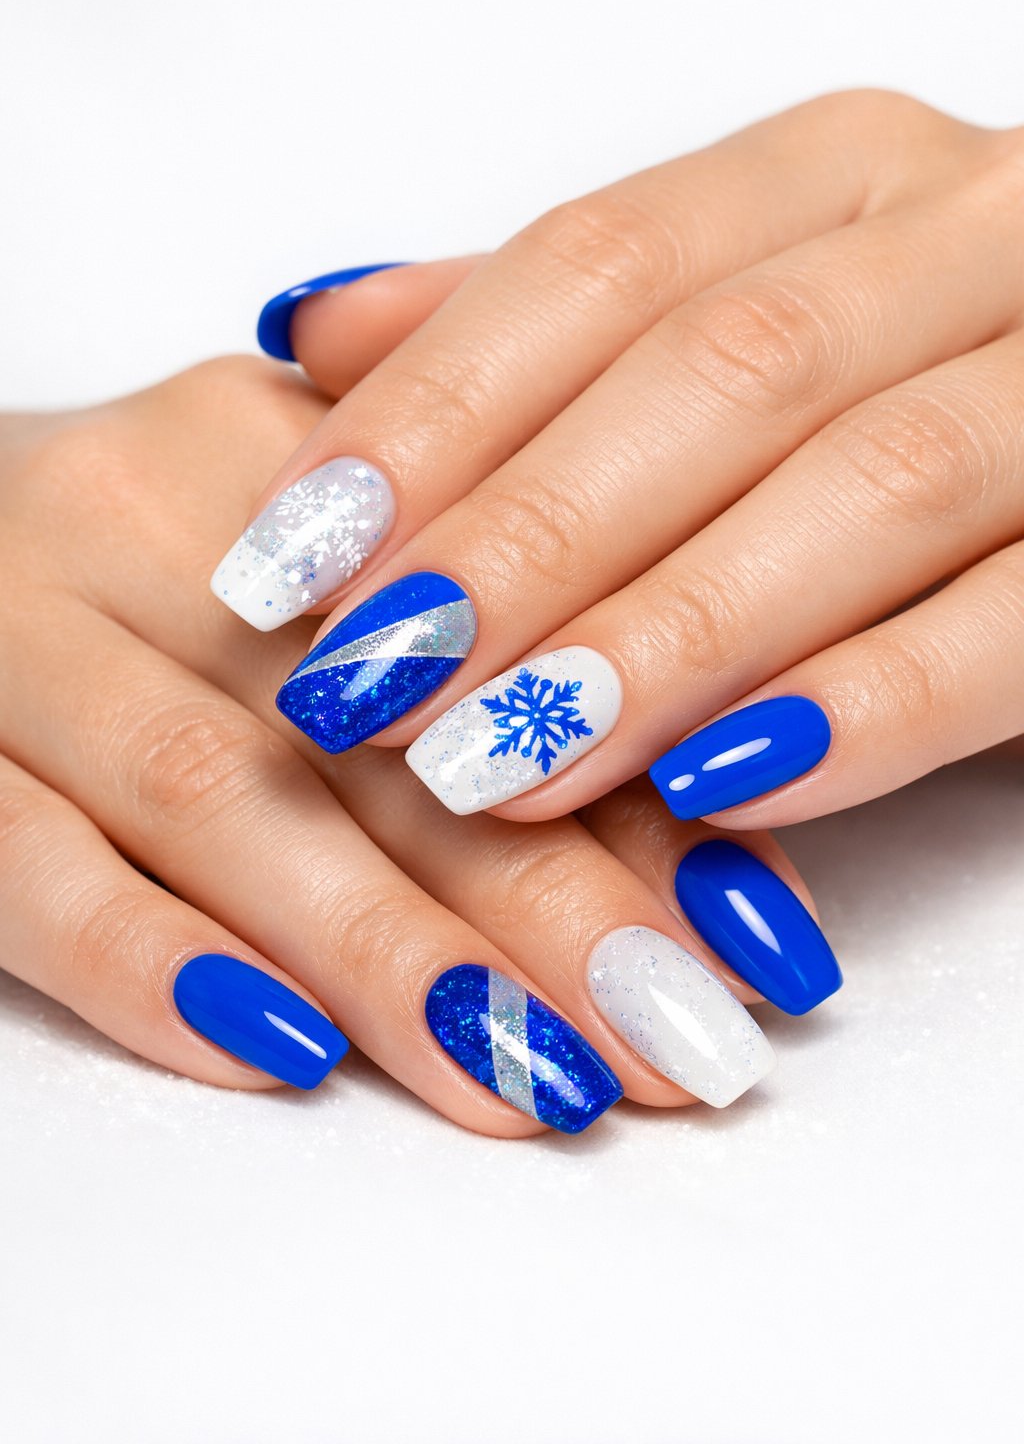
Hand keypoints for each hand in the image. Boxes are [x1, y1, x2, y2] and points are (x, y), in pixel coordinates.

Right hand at [0, 356, 830, 1137]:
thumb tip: (721, 828)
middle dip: (546, 905)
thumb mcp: (321, 566)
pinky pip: (21, 858)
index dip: (637, 795)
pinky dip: (148, 964)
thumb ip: (502, 664)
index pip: (494, 632)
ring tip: (534, 1085)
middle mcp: (151, 515)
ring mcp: (16, 623)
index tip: (757, 948)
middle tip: (678, 1046)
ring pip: (217, 795)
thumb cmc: (149, 565)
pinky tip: (277, 1056)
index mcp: (288, 455)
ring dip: (386, 954)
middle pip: (374, 724)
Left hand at [237, 89, 1023, 830]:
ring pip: (871, 487)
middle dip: (529, 540)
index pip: (602, 265)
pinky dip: (866, 709)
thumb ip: (542, 326)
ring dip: (665, 636)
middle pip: (724, 372)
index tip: (293, 556)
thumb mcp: (736, 310)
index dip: (436, 411)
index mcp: (843, 173)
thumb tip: (317, 332)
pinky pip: (1014, 621)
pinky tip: (713, 794)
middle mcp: (972, 236)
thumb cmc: (911, 368)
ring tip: (493, 761)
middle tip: (369, 683)